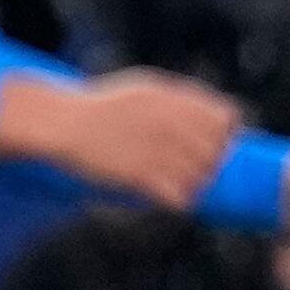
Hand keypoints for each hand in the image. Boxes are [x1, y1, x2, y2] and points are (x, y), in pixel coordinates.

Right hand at [0, 68, 241, 208]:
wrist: (62, 124)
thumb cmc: (102, 108)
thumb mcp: (144, 89)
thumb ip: (181, 99)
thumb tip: (219, 115)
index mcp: (172, 97)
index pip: (227, 118)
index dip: (224, 133)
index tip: (210, 142)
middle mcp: (170, 121)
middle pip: (219, 150)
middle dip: (211, 161)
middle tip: (191, 167)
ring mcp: (156, 148)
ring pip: (204, 176)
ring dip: (195, 182)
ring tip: (176, 182)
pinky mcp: (140, 175)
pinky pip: (181, 197)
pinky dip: (178, 200)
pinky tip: (164, 196)